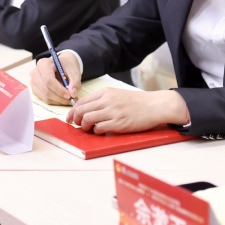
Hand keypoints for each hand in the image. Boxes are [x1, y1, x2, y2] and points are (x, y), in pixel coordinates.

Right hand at [30, 53, 82, 105]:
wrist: (62, 66)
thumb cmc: (67, 67)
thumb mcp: (74, 72)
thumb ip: (75, 82)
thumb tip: (73, 94)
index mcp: (44, 64)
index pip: (49, 80)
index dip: (59, 90)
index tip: (69, 95)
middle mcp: (35, 72)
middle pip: (46, 90)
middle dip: (59, 97)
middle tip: (71, 99)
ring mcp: (33, 81)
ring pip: (45, 96)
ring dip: (58, 101)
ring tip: (69, 100)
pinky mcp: (35, 89)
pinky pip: (44, 99)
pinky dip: (54, 101)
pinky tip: (62, 98)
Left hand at [66, 88, 187, 133]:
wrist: (154, 105)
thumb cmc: (136, 102)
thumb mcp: (117, 95)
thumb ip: (102, 100)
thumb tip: (86, 109)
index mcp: (105, 93)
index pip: (81, 101)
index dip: (73, 111)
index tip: (70, 118)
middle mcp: (107, 101)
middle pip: (81, 110)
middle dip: (75, 119)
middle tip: (77, 124)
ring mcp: (112, 112)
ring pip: (87, 119)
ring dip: (84, 126)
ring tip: (88, 129)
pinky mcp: (118, 123)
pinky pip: (99, 128)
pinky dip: (96, 131)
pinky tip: (100, 131)